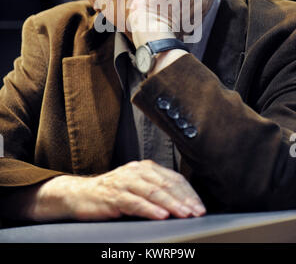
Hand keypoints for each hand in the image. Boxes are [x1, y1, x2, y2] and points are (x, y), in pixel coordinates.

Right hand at [30, 160, 205, 221]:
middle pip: (166, 184)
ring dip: (172, 204)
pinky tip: (161, 216)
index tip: (200, 206)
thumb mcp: (137, 187)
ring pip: (153, 192)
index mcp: (145, 167)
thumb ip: (156, 190)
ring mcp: (125, 181)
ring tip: (185, 214)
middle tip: (197, 212)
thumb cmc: (113, 193)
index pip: (173, 178)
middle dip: (184, 199)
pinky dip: (150, 209)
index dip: (188, 192)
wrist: (80, 194)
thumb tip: (184, 203)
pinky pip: (135, 202)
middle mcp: (136, 171)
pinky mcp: (114, 195)